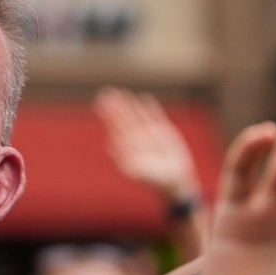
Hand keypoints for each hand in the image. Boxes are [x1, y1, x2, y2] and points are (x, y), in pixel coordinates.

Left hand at [94, 87, 200, 204]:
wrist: (175, 182)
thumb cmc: (156, 180)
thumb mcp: (139, 173)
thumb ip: (125, 161)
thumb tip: (110, 146)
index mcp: (129, 147)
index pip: (117, 128)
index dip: (109, 116)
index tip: (100, 104)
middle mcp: (137, 139)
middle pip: (124, 119)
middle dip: (115, 107)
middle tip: (104, 93)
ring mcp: (150, 134)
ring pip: (138, 115)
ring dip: (129, 104)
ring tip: (121, 92)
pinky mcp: (165, 132)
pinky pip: (156, 117)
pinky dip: (151, 108)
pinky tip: (145, 98)